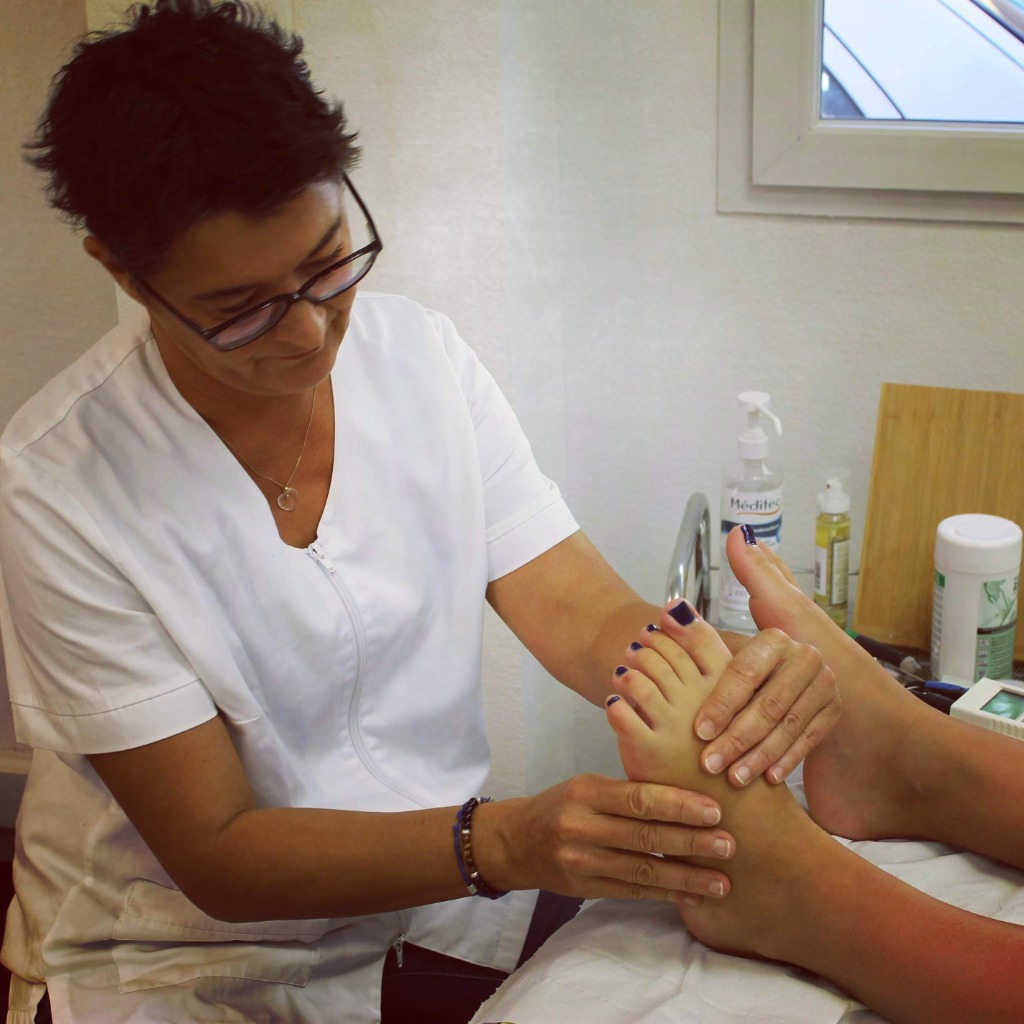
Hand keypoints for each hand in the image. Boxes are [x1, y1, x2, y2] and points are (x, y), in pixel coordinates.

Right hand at [475, 774, 734, 903]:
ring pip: (642, 870)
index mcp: (586, 792)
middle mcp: (582, 827)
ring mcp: (582, 862)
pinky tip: (693, 897)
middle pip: (645, 836)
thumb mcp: (587, 786)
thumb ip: (627, 791)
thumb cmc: (562, 805)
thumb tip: (686, 793)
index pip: (638, 798)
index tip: (714, 810)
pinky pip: (632, 892)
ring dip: (686, 877)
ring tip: (721, 881)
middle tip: (729, 844)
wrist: (516, 841)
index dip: (678, 805)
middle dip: (691, 842)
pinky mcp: (585, 889)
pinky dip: (666, 894)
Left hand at [665, 603, 839, 785]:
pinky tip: (767, 778)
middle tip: (711, 764)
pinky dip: (786, 760)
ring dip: (760, 756)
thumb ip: (696, 636)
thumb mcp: (723, 652)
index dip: (721, 704)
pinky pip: (809, 740)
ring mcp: (824, 684)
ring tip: (734, 777)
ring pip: (788, 726)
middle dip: (737, 738)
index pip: (745, 674)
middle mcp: (805, 657)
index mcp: (774, 640)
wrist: (789, 679)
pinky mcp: (833, 710)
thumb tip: (667, 612)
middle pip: (767, 704)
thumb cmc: (742, 671)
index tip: (698, 731)